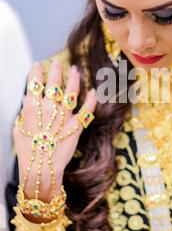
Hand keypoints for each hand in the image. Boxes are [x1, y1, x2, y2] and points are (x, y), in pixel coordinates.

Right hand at [13, 59, 97, 202]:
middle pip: (54, 84)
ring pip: (72, 92)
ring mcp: (64, 116)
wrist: (41, 168)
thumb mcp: (18, 129)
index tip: (38, 65)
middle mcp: (49, 108)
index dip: (36, 72)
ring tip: (75, 70)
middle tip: (57, 62)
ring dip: (74, 79)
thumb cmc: (26, 151)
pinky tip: (93, 91)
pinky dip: (92, 100)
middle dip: (56, 70)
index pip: (34, 83)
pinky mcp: (77, 126)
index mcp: (32, 108)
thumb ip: (24, 113)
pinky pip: (87, 110)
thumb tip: (27, 99)